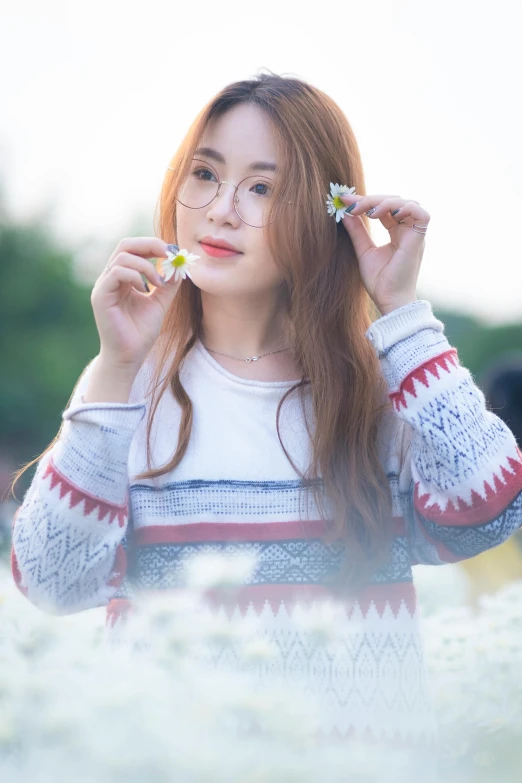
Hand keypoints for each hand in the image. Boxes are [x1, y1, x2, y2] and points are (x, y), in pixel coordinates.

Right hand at [91, 237, 180, 370]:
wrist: (129, 357)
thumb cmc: (140, 333)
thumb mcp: (159, 304)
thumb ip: (168, 285)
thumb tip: (179, 266)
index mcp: (122, 278)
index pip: (134, 249)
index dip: (154, 246)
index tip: (173, 253)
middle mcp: (110, 278)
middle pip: (125, 245)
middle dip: (150, 245)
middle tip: (169, 255)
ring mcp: (103, 286)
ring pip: (122, 257)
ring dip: (147, 266)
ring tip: (160, 284)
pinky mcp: (100, 296)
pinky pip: (116, 272)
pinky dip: (135, 276)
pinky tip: (146, 290)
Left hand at [339, 192, 430, 315]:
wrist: (389, 301)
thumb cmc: (380, 282)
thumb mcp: (364, 251)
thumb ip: (357, 231)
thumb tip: (345, 212)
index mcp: (397, 233)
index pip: (384, 208)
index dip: (366, 201)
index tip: (345, 200)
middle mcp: (408, 231)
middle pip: (394, 202)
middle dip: (372, 200)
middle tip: (351, 205)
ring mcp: (415, 235)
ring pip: (407, 203)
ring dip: (386, 202)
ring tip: (368, 212)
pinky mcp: (419, 240)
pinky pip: (422, 214)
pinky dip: (406, 208)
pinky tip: (387, 214)